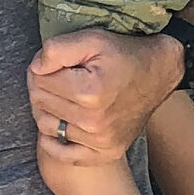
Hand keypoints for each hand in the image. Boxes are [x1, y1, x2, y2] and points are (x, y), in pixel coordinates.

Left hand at [27, 23, 184, 163]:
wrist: (158, 73)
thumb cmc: (124, 54)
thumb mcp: (92, 39)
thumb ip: (56, 49)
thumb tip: (35, 68)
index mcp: (89, 93)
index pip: (38, 80)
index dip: (40, 68)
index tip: (53, 63)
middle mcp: (94, 122)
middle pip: (40, 103)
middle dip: (41, 86)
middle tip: (56, 76)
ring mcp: (101, 141)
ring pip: (47, 126)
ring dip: (46, 109)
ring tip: (60, 95)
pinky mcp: (106, 152)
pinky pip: (64, 155)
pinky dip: (54, 142)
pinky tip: (59, 126)